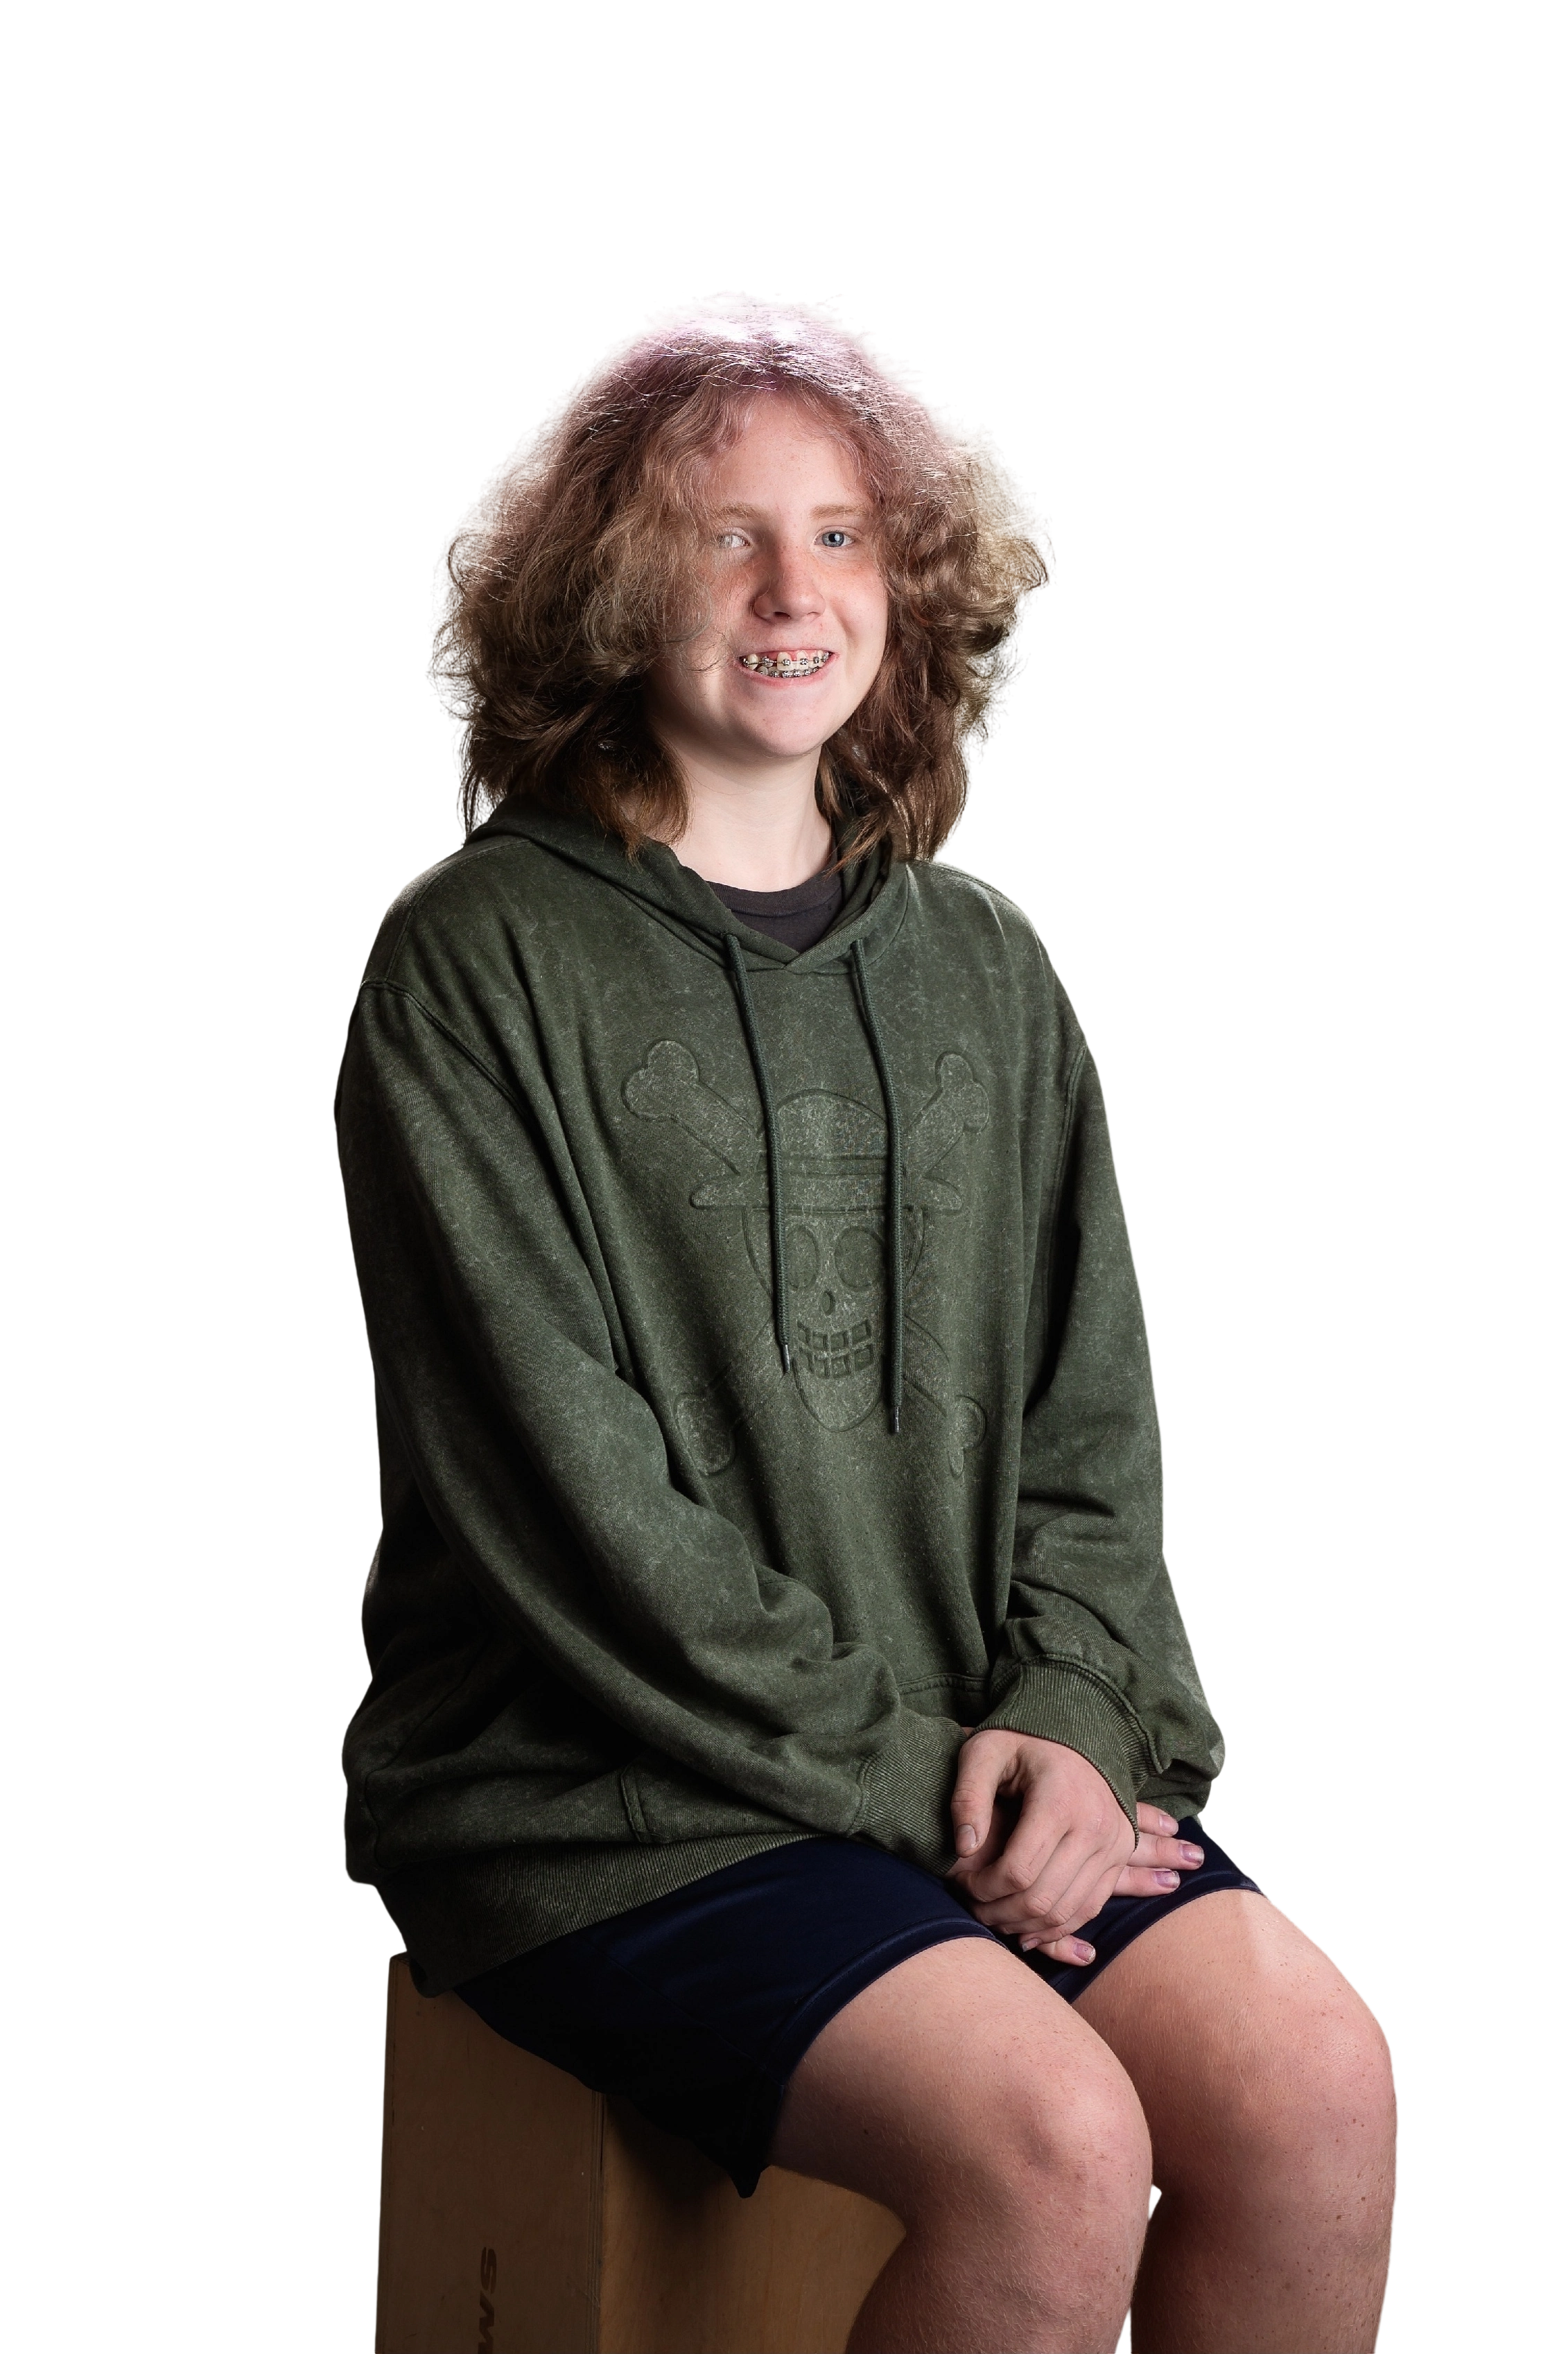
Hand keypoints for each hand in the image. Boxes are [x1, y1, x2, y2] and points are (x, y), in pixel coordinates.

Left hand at [944, 1729, 1205, 1966]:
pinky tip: (1029, 1929)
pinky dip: (1059, 1927)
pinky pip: (1091, 1907)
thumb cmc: (1022, 1738)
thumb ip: (968, 1796)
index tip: (960, 1882)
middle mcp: (1094, 1826)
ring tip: (995, 1917)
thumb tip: (963, 1848)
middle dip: (1000, 1913)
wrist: (1080, 1728)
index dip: (982, 1888)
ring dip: (1026, 1926)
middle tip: (973, 1907)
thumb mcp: (984, 1751)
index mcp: (1059, 1800)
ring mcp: (1114, 1843)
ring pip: (1067, 1911)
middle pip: (1042, 1898)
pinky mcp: (1121, 1853)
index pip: (1017, 1871)